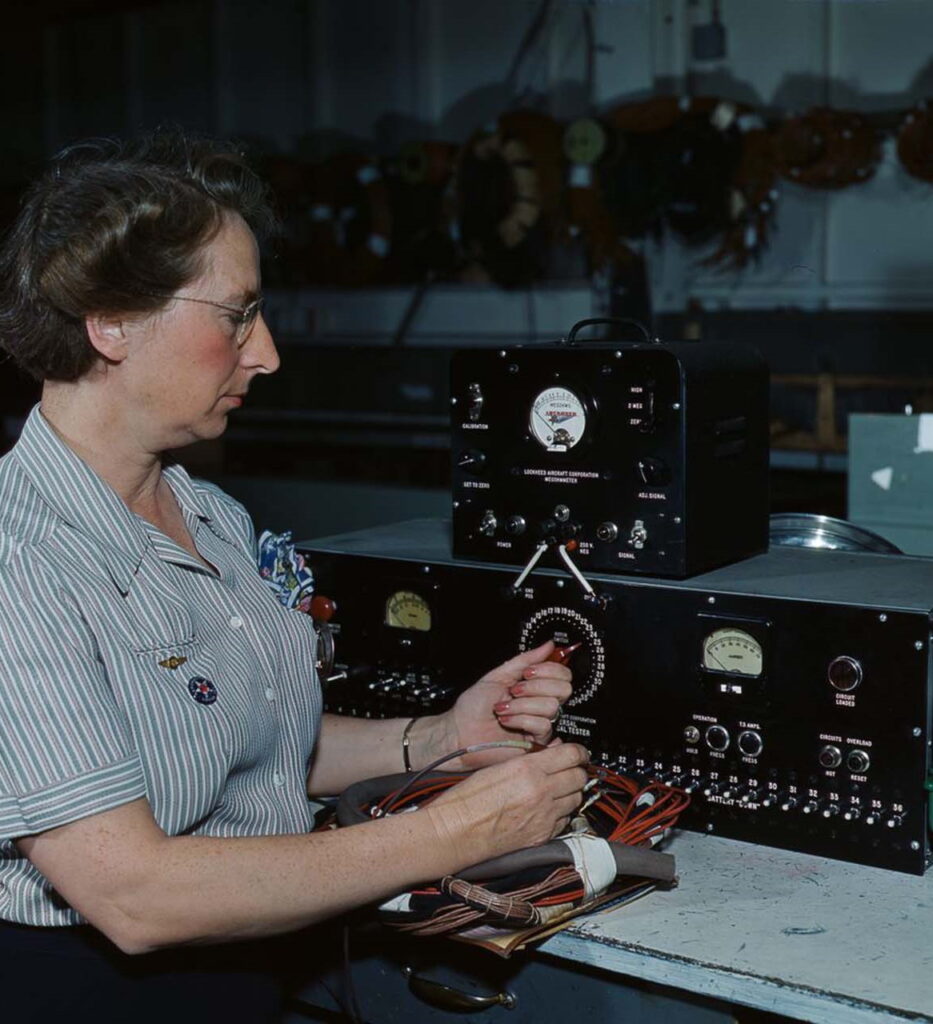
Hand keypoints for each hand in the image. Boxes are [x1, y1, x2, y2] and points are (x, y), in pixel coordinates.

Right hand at [425, 742, 589, 867]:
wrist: (456, 831)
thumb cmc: (467, 799)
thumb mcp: (498, 766)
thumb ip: (527, 761)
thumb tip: (547, 758)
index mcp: (528, 769)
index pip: (572, 754)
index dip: (579, 752)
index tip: (578, 753)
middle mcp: (541, 792)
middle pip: (579, 777)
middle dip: (577, 771)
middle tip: (569, 770)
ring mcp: (544, 816)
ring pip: (576, 799)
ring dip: (570, 793)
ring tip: (557, 790)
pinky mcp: (542, 836)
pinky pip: (565, 821)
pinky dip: (561, 813)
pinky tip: (547, 809)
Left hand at [433, 640, 573, 769]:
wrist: (460, 730)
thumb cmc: (474, 706)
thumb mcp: (499, 675)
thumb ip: (525, 659)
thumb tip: (548, 645)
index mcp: (534, 686)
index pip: (562, 674)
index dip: (549, 669)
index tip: (527, 672)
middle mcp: (540, 703)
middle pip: (564, 688)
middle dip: (536, 686)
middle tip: (515, 689)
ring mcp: (539, 722)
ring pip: (551, 706)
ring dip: (522, 704)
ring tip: (504, 708)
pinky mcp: (537, 742)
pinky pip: (543, 725)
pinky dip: (520, 719)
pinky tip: (506, 720)